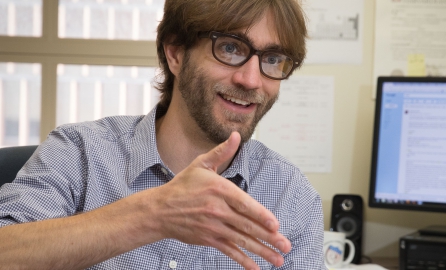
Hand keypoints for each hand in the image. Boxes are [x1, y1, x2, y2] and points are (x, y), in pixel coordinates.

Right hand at [151, 132, 290, 268]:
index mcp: (219, 190)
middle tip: (286, 245)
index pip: (244, 204)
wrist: (160, 209)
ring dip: (262, 251)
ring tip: (278, 259)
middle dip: (269, 238)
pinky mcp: (209, 239)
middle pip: (247, 225)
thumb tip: (236, 136)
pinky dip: (243, 261)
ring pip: (241, 241)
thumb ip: (222, 152)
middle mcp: (217, 210)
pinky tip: (255, 268)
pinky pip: (229, 251)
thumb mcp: (201, 164)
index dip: (260, 216)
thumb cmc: (183, 186)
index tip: (275, 225)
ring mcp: (213, 227)